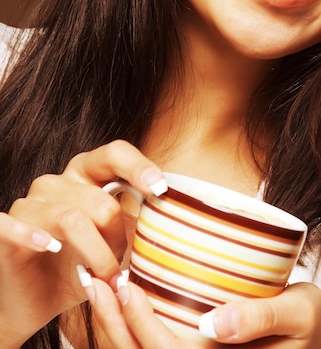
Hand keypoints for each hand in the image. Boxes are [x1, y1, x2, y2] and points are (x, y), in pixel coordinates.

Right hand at [1, 140, 165, 344]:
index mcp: (87, 175)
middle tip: (121, 266)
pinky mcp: (5, 228)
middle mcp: (58, 182)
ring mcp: (30, 203)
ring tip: (102, 278)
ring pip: (71, 218)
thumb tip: (171, 219)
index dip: (139, 167)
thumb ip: (136, 226)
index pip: (115, 153)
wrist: (36, 300)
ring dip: (94, 254)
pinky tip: (48, 246)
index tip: (161, 190)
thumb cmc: (80, 264)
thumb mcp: (114, 243)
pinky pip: (16, 224)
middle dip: (118, 238)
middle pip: (101, 199)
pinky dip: (33, 234)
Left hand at [85, 276, 320, 347]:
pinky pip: (155, 345)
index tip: (123, 284)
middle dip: (112, 322)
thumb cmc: (311, 325)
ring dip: (114, 324)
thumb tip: (216, 323)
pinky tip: (121, 296)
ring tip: (97, 284)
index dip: (139, 325)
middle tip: (93, 278)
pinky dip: (129, 325)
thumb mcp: (297, 314)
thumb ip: (260, 317)